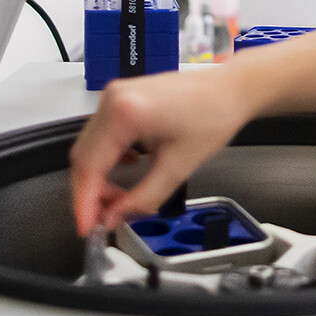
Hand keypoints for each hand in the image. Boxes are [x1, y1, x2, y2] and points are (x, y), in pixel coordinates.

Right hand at [68, 66, 257, 235]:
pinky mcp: (122, 97)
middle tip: (103, 218)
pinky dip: (107, 157)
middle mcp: (113, 99)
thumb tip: (115, 217)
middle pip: (83, 156)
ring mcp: (115, 95)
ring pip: (90, 145)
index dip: (84, 202)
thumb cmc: (214, 115)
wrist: (231, 89)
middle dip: (91, 192)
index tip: (87, 226)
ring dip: (99, 176)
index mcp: (125, 112)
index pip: (89, 165)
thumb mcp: (178, 167)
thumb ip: (142, 198)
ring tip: (118, 199)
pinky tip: (126, 169)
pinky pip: (102, 133)